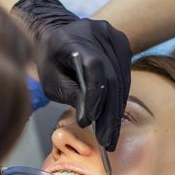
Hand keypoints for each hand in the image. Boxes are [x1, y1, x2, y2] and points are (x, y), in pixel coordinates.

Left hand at [12, 0, 131, 150]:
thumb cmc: (49, 59)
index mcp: (76, 38)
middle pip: (112, 78)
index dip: (95, 95)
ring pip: (121, 81)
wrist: (58, 33)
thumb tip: (88, 119)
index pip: (94, 67)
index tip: (90, 120)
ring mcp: (114, 37)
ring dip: (116, 112)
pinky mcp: (122, 45)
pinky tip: (113, 120)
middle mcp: (100, 33)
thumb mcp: (50, 79)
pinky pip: (124, 78)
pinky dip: (119, 100)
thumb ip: (69, 94)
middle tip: (105, 141)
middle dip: (108, 114)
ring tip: (111, 137)